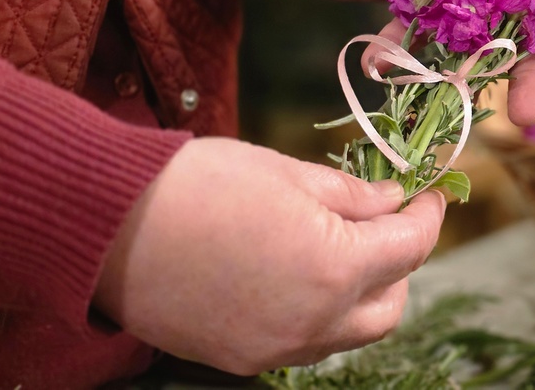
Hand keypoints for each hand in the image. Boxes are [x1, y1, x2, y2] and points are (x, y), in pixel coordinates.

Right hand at [94, 137, 444, 374]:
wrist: (105, 226)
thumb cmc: (199, 186)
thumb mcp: (290, 175)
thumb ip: (353, 196)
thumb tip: (392, 201)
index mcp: (335, 268)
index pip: (412, 248)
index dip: (429, 216)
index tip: (429, 194)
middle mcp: (314, 322)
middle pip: (391, 307)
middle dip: (402, 265)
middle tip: (390, 223)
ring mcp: (275, 349)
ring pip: (349, 334)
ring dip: (363, 296)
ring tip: (343, 249)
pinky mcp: (240, 359)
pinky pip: (304, 344)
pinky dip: (319, 315)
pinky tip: (299, 277)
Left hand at [367, 0, 534, 125]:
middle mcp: (522, 20)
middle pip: (530, 57)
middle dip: (528, 86)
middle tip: (525, 116)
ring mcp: (476, 23)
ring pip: (474, 59)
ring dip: (462, 81)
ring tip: (454, 100)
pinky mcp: (431, 18)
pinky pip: (410, 39)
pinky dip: (393, 52)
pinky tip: (378, 63)